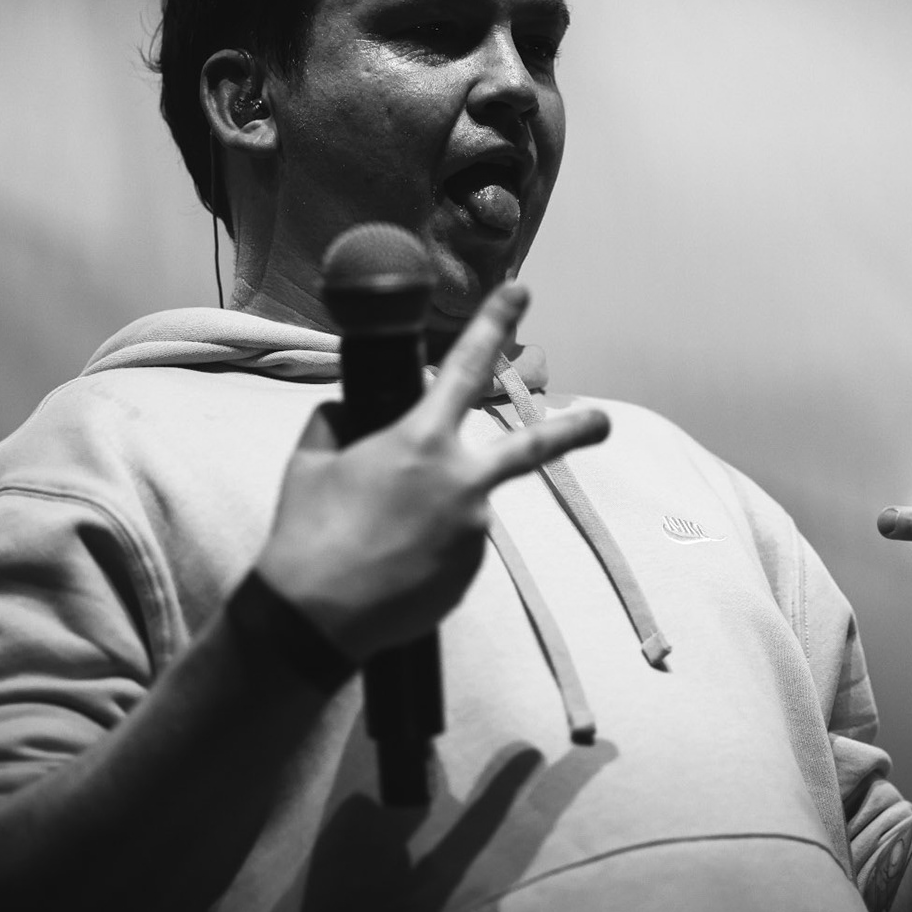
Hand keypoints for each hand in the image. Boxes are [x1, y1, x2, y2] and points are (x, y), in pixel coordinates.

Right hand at [253, 283, 609, 663]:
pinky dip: (428, 552)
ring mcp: (472, 532)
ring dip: (433, 519)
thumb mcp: (312, 461)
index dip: (495, 323)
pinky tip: (391, 568)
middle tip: (605, 421)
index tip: (520, 292)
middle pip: (534, 445)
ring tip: (380, 544)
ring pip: (464, 508)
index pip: (467, 367)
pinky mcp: (470, 574)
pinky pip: (454, 550)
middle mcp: (461, 481)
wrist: (314, 619)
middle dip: (576, 430)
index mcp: (420, 441)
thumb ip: (340, 423)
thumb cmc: (306, 535)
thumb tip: (352, 413)